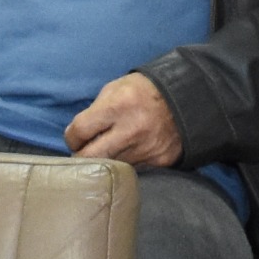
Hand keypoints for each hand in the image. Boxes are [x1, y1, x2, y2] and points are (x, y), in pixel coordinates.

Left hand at [64, 72, 182, 168]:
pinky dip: (124, 164)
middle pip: (90, 157)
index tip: (75, 137)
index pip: (79, 132)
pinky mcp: (157, 162)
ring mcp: (145, 149)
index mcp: (118, 106)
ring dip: (104, 161)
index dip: (72, 137)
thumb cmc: (144, 91)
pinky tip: (127, 152)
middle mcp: (131, 130)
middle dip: (81, 155)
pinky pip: (130, 170)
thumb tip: (77, 134)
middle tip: (83, 151)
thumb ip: (95, 110)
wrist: (187, 100)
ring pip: (109, 167)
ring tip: (108, 149)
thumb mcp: (116, 88)